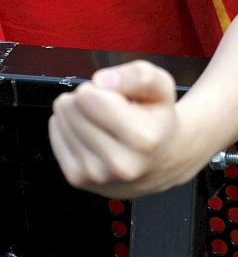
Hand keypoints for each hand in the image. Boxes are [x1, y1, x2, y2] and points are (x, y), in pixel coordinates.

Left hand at [49, 60, 204, 198]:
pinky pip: (55, 135)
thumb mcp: (163, 88)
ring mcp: (96, 175)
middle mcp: (119, 163)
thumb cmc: (158, 119)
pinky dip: (69, 128)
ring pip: (61, 120)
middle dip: (88, 100)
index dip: (101, 87)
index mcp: (142, 140)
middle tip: (110, 111)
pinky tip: (91, 133)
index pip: (88, 97)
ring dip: (78, 114)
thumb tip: (101, 81)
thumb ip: (140, 76)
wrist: (161, 162)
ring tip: (103, 122)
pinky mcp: (78, 179)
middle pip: (71, 107)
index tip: (119, 96)